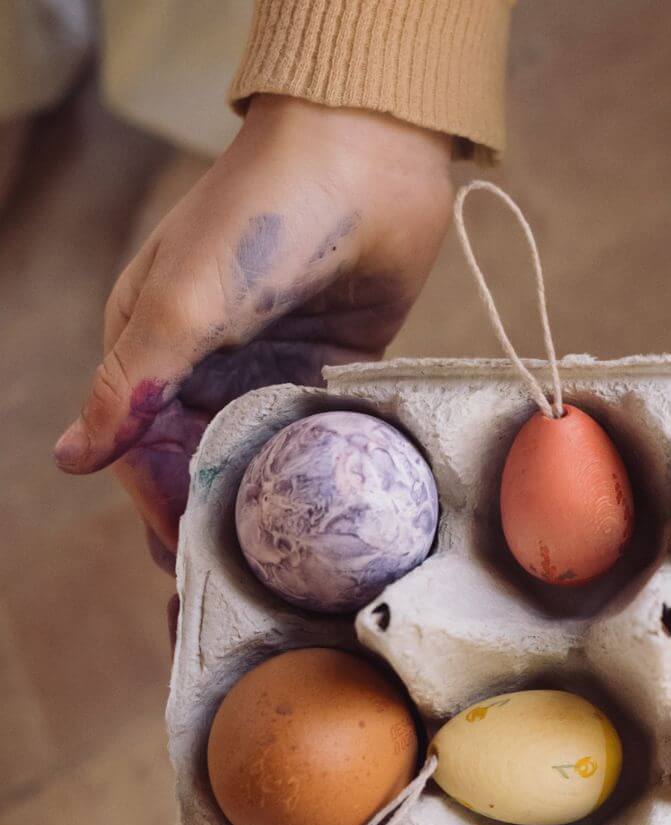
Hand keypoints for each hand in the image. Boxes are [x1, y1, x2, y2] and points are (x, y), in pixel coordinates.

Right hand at [54, 95, 452, 564]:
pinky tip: (334, 515)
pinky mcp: (332, 368)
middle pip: (204, 464)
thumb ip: (134, 383)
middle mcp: (211, 367)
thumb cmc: (259, 218)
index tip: (190, 560)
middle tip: (245, 584)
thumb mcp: (182, 302)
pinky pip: (319, 431)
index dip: (163, 507)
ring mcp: (273, 368)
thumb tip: (72, 460)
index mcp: (156, 350)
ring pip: (262, 455)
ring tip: (290, 567)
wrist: (364, 158)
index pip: (148, 451)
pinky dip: (320, 468)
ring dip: (271, 504)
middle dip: (217, 520)